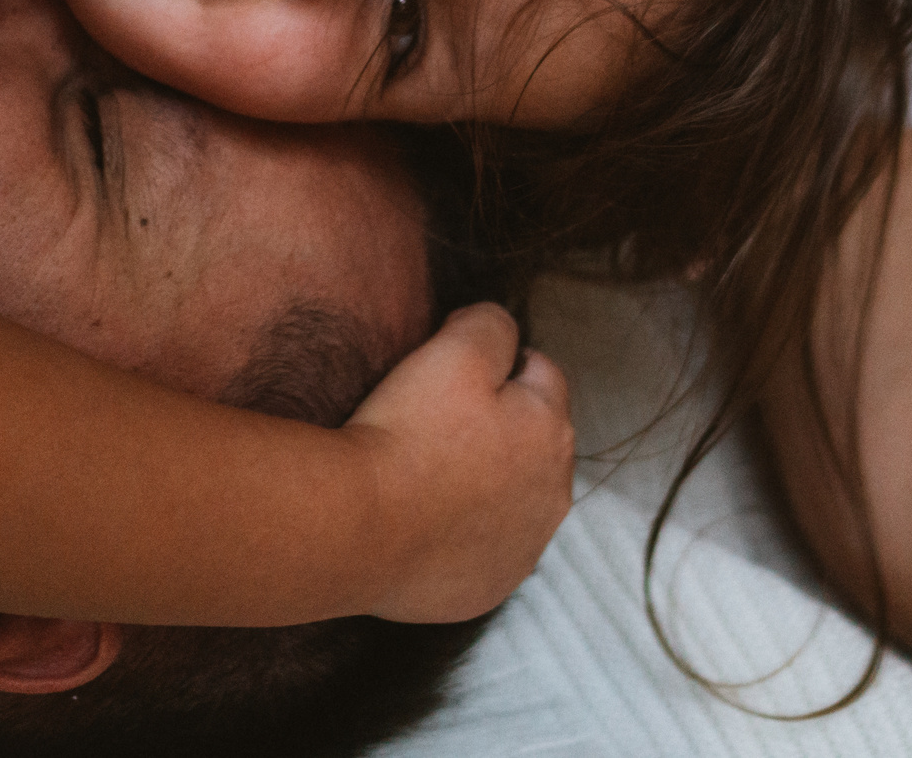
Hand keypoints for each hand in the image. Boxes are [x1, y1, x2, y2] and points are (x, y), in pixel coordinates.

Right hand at [345, 303, 573, 622]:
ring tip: (429, 474)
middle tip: (436, 423)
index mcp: (552, 430)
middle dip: (500, 424)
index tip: (449, 374)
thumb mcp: (453, 349)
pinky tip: (425, 522)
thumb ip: (492, 324)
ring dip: (488, 480)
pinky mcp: (491, 586)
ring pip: (514, 495)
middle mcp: (553, 493)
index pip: (540, 374)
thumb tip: (500, 330)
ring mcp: (524, 547)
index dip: (496, 363)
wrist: (357, 529)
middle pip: (533, 438)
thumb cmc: (406, 434)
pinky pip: (487, 545)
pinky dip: (466, 531)